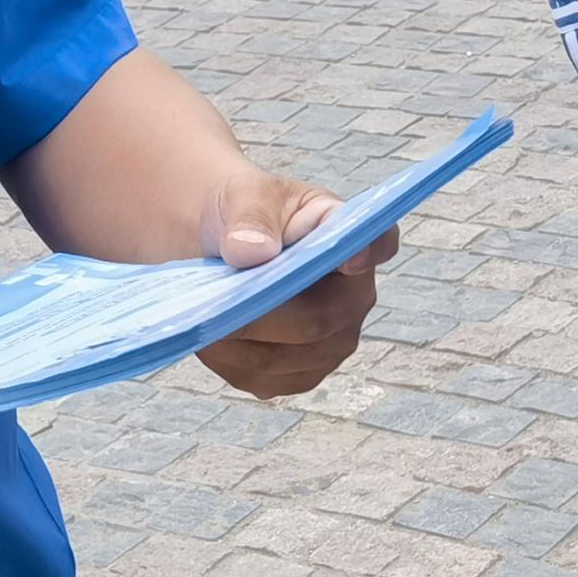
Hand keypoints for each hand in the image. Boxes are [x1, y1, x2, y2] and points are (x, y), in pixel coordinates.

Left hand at [192, 147, 391, 400]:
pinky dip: (225, 360)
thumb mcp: (247, 198)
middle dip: (257, 315)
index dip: (370, 253)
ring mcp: (332, 343)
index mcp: (354, 238)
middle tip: (209, 304)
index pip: (379, 243)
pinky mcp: (299, 375)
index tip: (350, 258)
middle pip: (316, 321)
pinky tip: (207, 334)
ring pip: (279, 359)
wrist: (225, 250)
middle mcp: (356, 298)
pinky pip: (260, 378)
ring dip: (231, 340)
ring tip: (199, 314)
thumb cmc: (247, 215)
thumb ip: (251, 218)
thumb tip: (251, 253)